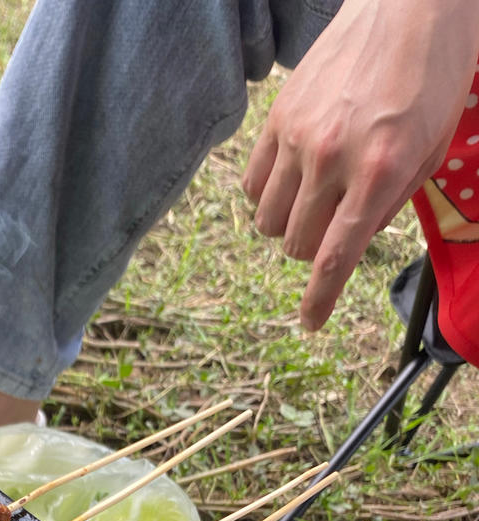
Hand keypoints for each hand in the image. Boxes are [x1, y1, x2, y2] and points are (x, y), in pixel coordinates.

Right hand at [243, 0, 478, 329]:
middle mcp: (334, 160)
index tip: (309, 322)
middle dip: (314, 248)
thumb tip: (353, 238)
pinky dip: (268, 193)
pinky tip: (291, 177)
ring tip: (311, 199)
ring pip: (269, 221)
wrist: (410, 5)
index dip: (318, 301)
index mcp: (380, 173)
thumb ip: (391, 201)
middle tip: (332, 225)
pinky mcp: (278, 117)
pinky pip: (252, 184)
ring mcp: (300, 137)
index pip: (335, 259)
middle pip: (298, 245)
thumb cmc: (433, 75)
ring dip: (288, 224)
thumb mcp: (430, 148)